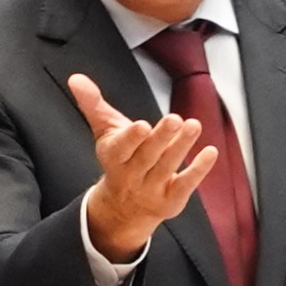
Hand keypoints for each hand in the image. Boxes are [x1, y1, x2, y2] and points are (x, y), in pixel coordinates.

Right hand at [69, 73, 216, 262]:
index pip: (121, 148)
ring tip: (194, 125)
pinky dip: (199, 169)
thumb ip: (93, 104)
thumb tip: (75, 78)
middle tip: (175, 119)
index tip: (142, 125)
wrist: (124, 207)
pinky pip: (185, 185)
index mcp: (114, 157)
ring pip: (167, 167)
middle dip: (161, 138)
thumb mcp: (105, 131)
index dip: (131, 138)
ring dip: (181, 147)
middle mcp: (132, 175)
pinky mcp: (171, 199)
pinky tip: (210, 152)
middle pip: (147, 156)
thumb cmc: (119, 159)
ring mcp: (152, 189)